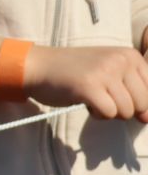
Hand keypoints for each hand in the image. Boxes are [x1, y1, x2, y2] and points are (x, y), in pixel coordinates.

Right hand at [25, 44, 147, 120]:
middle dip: (123, 108)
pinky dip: (97, 114)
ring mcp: (105, 73)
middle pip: (143, 103)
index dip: (138, 101)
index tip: (117, 95)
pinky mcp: (89, 87)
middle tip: (102, 96)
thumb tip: (147, 119)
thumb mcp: (110, 72)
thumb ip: (134, 92)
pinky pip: (109, 114)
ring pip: (127, 111)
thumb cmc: (74, 72)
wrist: (38, 66)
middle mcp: (121, 60)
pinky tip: (85, 102)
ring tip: (92, 97)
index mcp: (129, 55)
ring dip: (109, 111)